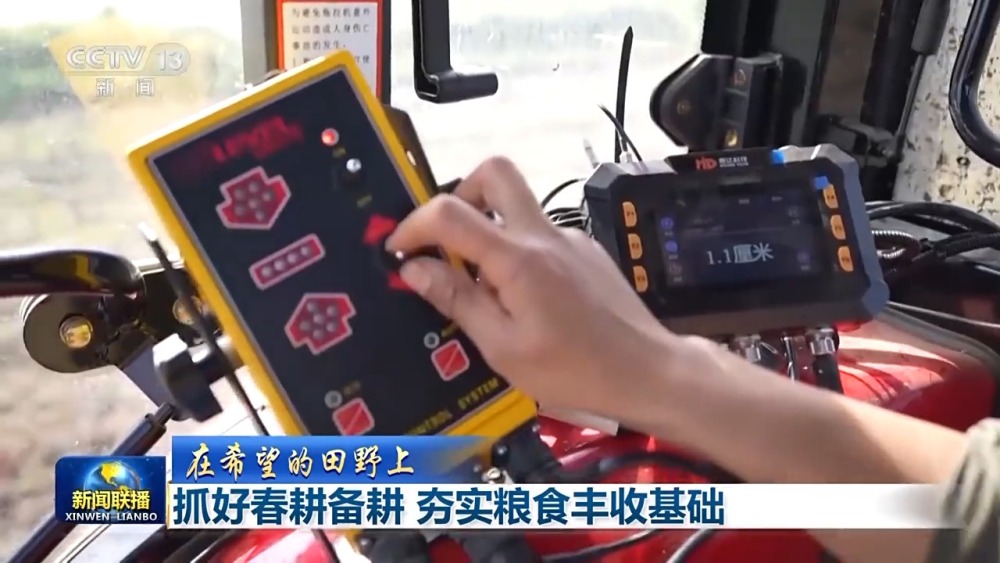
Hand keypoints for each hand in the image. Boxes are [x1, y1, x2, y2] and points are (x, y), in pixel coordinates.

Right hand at [386, 157, 674, 415]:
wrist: (648, 371)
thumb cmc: (575, 370)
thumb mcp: (503, 348)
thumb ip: (458, 300)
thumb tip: (415, 268)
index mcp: (518, 260)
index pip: (449, 213)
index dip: (413, 225)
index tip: (399, 250)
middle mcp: (545, 235)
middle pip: (495, 172)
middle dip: (459, 194)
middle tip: (447, 240)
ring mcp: (570, 238)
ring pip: (518, 208)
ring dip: (489, 232)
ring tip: (486, 289)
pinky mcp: (586, 251)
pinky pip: (540, 237)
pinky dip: (519, 256)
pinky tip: (526, 303)